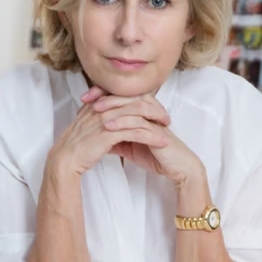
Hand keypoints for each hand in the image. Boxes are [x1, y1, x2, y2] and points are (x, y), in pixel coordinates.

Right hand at [47, 87, 171, 176]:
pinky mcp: (109, 134)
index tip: (155, 108)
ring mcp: (106, 119)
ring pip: (138, 114)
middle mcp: (102, 108)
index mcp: (97, 103)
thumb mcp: (89, 125)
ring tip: (168, 127)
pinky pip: (137, 132)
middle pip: (135, 101)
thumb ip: (100, 116)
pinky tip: (162, 141)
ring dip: (156, 121)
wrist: (65, 159)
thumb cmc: (77, 145)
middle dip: (154, 108)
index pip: (125, 95)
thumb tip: (112, 116)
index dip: (143, 100)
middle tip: (166, 116)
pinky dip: (152, 136)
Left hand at [84, 87, 204, 187]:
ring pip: (134, 105)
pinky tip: (109, 127)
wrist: (177, 167)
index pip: (122, 95)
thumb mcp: (129, 146)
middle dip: (106, 95)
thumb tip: (96, 137)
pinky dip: (123, 123)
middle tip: (87, 99)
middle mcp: (150, 112)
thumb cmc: (156, 155)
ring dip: (114, 107)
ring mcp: (155, 120)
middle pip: (128, 95)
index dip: (103, 94)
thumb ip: (115, 138)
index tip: (84, 98)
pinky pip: (140, 123)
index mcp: (143, 112)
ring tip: (96, 110)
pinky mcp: (158, 132)